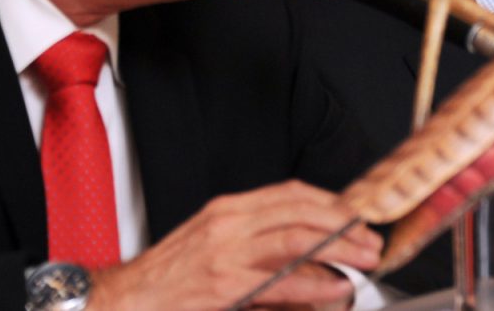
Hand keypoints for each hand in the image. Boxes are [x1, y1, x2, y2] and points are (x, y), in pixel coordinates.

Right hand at [85, 180, 381, 310]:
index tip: (355, 216)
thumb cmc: (170, 277)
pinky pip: (282, 279)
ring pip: (297, 238)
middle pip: (302, 211)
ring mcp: (226, 252)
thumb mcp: (213, 244)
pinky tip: (337, 287)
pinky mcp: (224, 283)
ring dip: (340, 248)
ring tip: (364, 260)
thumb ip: (258, 241)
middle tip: (370, 240)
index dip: (330, 202)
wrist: (123, 301)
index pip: (292, 192)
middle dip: (344, 224)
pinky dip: (316, 282)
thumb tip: (309, 253)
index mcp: (229, 209)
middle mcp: (229, 222)